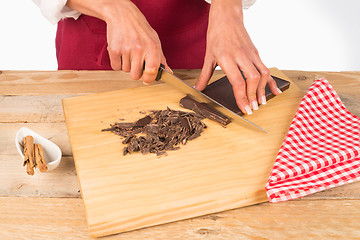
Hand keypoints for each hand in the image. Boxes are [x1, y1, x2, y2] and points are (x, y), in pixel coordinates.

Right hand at [66, 0, 170, 83]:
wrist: (123, 15)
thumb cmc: (141, 30)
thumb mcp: (155, 41)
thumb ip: (161, 59)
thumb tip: (168, 72)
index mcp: (152, 47)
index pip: (152, 71)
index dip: (149, 79)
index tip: (146, 79)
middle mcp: (140, 48)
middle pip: (135, 75)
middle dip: (135, 72)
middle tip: (135, 62)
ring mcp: (126, 49)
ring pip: (125, 71)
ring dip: (126, 65)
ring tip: (128, 52)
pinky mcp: (114, 49)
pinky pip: (115, 67)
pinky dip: (117, 62)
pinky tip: (121, 51)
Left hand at [195, 0, 280, 114]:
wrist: (227, 17)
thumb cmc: (216, 35)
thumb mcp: (208, 56)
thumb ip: (204, 75)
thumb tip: (197, 89)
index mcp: (227, 58)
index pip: (238, 81)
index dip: (242, 97)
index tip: (244, 108)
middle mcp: (241, 56)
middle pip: (252, 79)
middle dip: (253, 96)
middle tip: (252, 108)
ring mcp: (251, 54)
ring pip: (262, 73)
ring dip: (263, 90)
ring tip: (261, 102)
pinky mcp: (256, 53)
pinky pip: (266, 68)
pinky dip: (271, 80)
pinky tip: (274, 90)